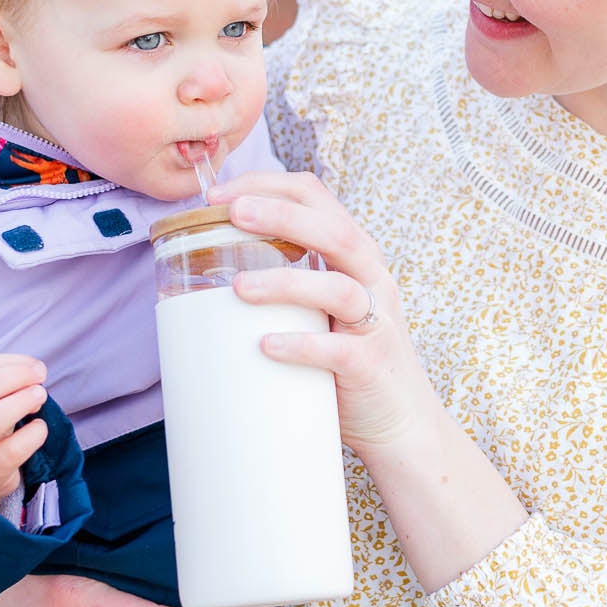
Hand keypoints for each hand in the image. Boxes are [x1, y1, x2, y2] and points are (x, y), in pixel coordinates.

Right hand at [0, 354, 50, 501]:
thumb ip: (6, 384)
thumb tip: (35, 371)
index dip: (7, 363)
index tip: (34, 366)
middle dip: (13, 377)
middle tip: (39, 377)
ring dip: (18, 404)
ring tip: (39, 397)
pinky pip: (8, 454)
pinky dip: (29, 436)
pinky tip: (39, 428)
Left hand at [207, 171, 443, 452]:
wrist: (399, 421)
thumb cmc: (346, 358)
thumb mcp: (321, 306)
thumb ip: (288, 280)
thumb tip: (207, 268)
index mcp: (354, 255)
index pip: (316, 198)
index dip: (269, 185)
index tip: (219, 193)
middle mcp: (372, 278)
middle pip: (334, 230)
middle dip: (280, 215)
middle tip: (230, 214)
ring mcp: (375, 321)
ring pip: (338, 287)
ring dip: (285, 282)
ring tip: (237, 288)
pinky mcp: (370, 364)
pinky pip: (337, 351)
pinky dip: (300, 346)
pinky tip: (265, 345)